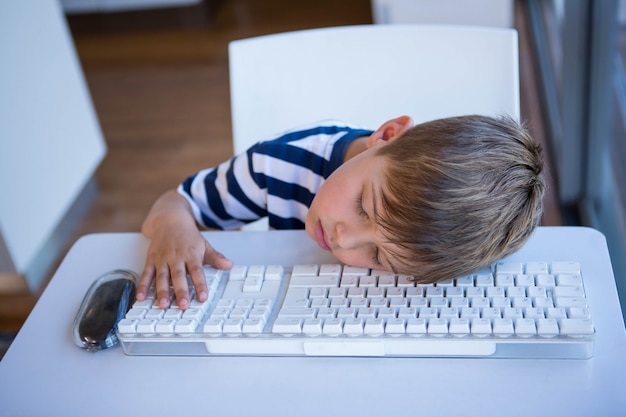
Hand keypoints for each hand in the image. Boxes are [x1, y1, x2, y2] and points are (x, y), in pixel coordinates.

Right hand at [137, 190, 232, 309]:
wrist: (169, 220)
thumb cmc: (187, 236)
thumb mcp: (204, 245)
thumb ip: (216, 258)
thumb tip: (229, 265)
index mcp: (191, 254)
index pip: (197, 271)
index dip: (200, 285)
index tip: (203, 297)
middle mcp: (176, 257)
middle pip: (178, 276)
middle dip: (180, 292)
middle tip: (183, 305)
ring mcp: (162, 259)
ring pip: (161, 277)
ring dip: (161, 292)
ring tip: (163, 305)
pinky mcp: (151, 260)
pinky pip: (146, 274)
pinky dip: (142, 286)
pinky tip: (141, 297)